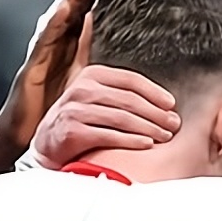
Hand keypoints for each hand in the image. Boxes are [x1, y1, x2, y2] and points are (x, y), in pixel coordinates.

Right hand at [0, 0, 107, 152]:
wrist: (25, 137)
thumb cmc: (49, 108)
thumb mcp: (74, 74)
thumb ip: (82, 48)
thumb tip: (92, 24)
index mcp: (65, 48)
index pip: (81, 12)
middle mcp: (51, 46)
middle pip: (70, 10)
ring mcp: (40, 56)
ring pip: (57, 21)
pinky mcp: (31, 69)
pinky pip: (43, 44)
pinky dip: (54, 26)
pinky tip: (64, 11)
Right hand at [29, 65, 178, 166]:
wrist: (47, 144)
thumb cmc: (80, 121)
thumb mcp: (95, 98)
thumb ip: (120, 92)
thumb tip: (161, 100)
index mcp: (92, 75)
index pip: (131, 80)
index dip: (155, 92)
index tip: (171, 105)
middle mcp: (82, 89)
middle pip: (129, 99)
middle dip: (156, 113)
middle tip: (174, 124)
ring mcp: (75, 110)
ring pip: (122, 117)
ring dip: (149, 128)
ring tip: (165, 136)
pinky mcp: (72, 131)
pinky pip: (109, 135)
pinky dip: (131, 141)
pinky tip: (147, 145)